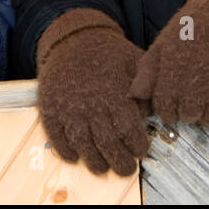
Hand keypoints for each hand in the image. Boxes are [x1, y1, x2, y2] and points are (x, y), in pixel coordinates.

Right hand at [35, 8, 150, 176]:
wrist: (73, 39)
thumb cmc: (108, 53)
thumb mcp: (134, 60)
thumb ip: (147, 85)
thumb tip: (157, 108)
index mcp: (114, 93)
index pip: (128, 129)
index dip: (137, 145)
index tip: (142, 150)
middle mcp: (91, 104)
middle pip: (107, 143)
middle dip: (119, 161)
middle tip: (127, 169)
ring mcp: (69, 108)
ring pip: (83, 144)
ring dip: (94, 161)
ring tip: (104, 167)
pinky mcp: (51, 109)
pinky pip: (57, 137)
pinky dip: (66, 151)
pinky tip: (76, 156)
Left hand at [129, 0, 208, 132]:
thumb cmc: (193, 27)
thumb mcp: (163, 44)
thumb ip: (147, 73)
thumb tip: (132, 95)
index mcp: (173, 79)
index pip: (165, 112)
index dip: (168, 106)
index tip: (175, 96)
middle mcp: (195, 90)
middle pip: (188, 118)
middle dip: (188, 108)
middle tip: (194, 89)